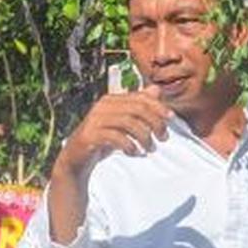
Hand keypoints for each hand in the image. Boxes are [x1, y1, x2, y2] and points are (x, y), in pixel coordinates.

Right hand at [52, 85, 170, 181]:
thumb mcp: (122, 123)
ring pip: (129, 123)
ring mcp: (95, 120)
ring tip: (150, 148)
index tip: (171, 119)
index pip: (141, 98)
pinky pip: (116, 137)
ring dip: (144, 137)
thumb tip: (156, 89)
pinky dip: (129, 146)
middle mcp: (102, 106)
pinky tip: (134, 153)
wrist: (76, 158)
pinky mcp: (90, 135)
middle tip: (163, 138)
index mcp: (111, 100)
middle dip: (155, 123)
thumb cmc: (102, 140)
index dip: (159, 107)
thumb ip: (138, 106)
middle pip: (138, 109)